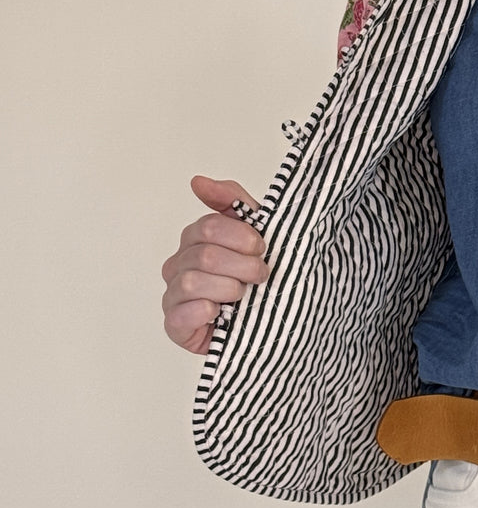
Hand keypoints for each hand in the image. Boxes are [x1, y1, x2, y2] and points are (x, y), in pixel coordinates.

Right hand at [160, 176, 266, 354]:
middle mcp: (179, 265)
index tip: (262, 248)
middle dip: (242, 266)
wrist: (273, 320)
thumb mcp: (256, 231)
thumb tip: (197, 181)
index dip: (242, 237)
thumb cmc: (259, 274)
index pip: (209, 227)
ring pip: (191, 282)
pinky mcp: (176, 326)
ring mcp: (174, 296)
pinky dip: (204, 312)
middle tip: (260, 275)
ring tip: (244, 296)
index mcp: (195, 240)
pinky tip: (221, 314)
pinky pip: (179, 315)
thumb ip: (231, 201)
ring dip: (228, 289)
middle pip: (204, 254)